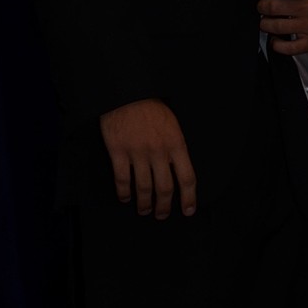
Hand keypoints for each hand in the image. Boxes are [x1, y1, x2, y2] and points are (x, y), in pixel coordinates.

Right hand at [100, 99, 196, 219]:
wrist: (127, 91)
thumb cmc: (152, 107)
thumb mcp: (173, 124)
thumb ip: (176, 147)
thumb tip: (178, 171)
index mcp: (176, 143)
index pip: (187, 178)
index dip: (189, 198)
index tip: (188, 211)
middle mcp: (159, 151)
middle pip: (165, 188)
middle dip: (164, 206)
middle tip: (161, 215)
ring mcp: (137, 152)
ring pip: (143, 187)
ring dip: (144, 203)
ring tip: (144, 210)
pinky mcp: (118, 151)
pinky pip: (122, 179)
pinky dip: (124, 192)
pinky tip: (125, 198)